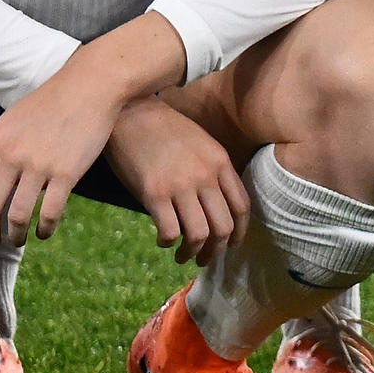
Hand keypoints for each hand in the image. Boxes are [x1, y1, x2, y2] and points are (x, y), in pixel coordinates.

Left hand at [0, 71, 143, 245]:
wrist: (90, 85)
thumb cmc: (52, 101)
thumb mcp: (12, 120)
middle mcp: (11, 156)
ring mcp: (38, 165)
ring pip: (17, 217)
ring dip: (15, 236)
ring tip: (17, 241)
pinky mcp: (66, 173)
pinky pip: (49, 213)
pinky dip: (44, 230)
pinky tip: (44, 232)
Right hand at [103, 98, 250, 260]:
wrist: (132, 113)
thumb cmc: (165, 130)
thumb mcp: (201, 144)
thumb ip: (212, 172)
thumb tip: (215, 208)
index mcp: (220, 163)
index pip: (241, 207)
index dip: (239, 233)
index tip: (231, 245)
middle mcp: (205, 175)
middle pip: (223, 227)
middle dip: (216, 251)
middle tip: (204, 259)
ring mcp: (181, 185)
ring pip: (199, 235)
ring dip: (191, 253)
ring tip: (182, 256)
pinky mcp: (154, 193)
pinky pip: (170, 231)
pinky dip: (168, 242)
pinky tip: (162, 240)